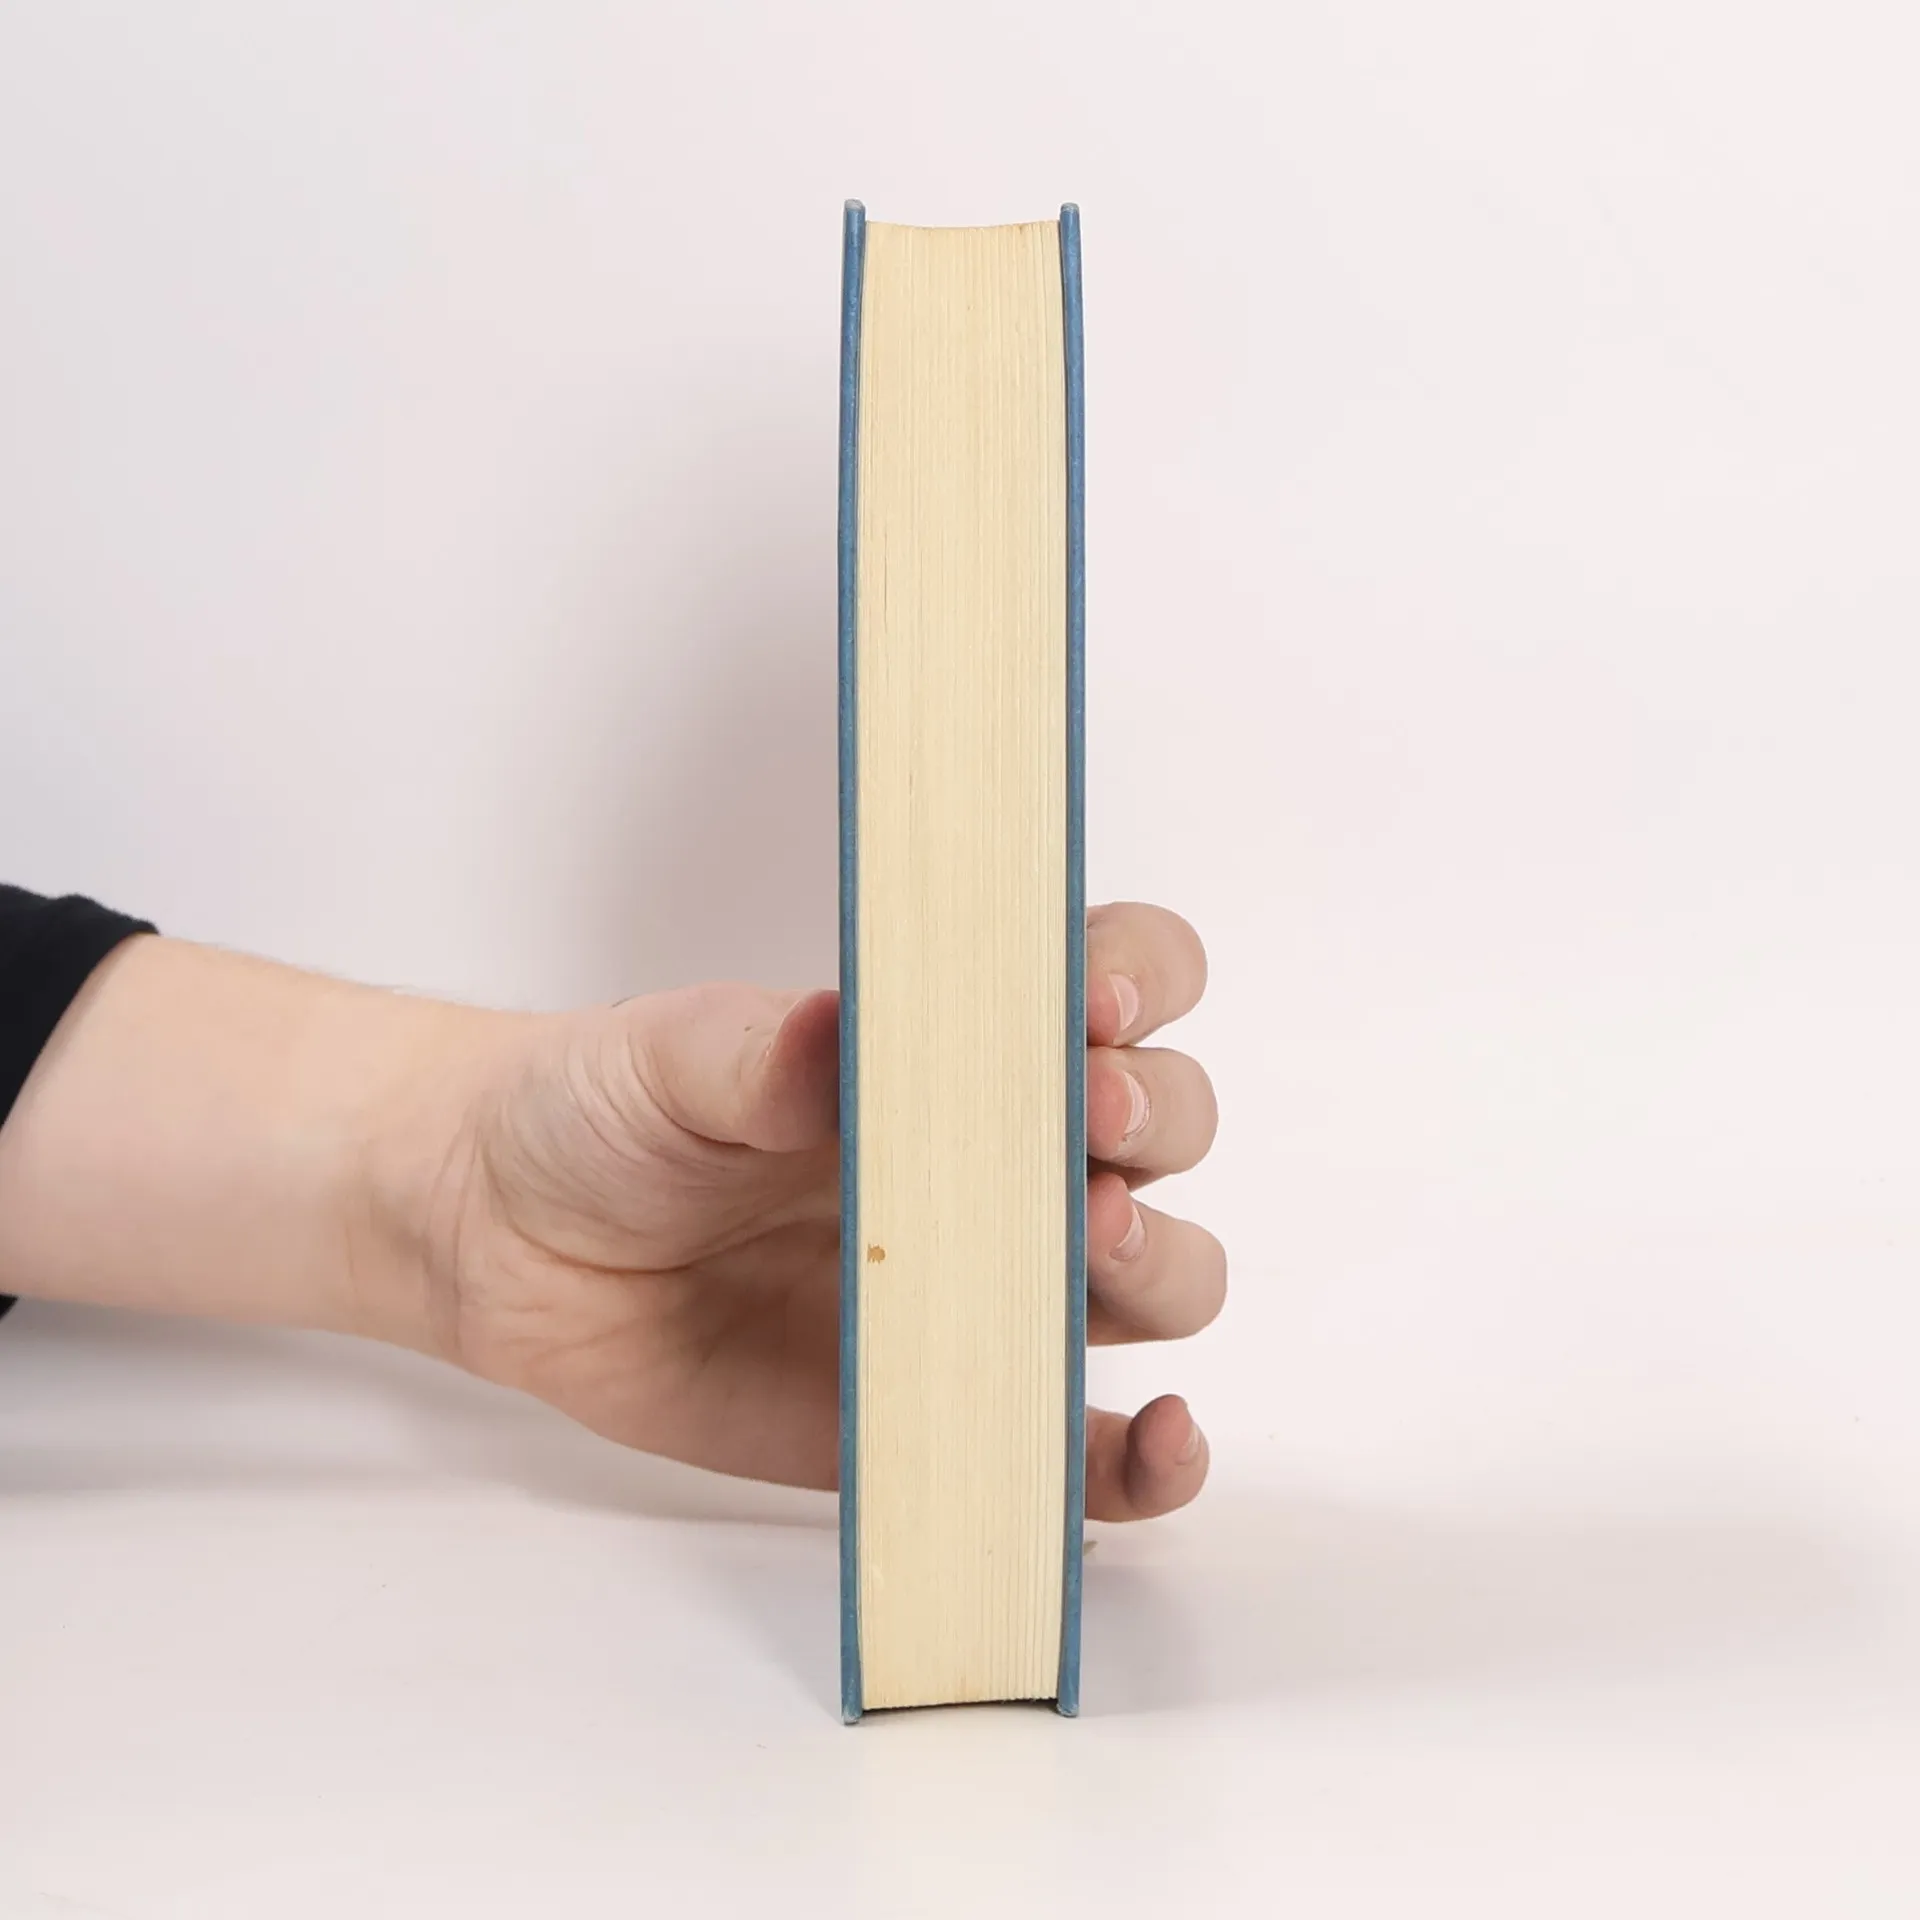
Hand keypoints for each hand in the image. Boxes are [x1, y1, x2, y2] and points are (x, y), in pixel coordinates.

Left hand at [383, 904, 1222, 1519]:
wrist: (514, 1242)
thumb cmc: (608, 1112)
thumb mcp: (666, 1058)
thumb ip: (753, 1052)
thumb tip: (829, 1038)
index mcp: (956, 1044)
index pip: (1115, 983)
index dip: (1138, 980)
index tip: (1092, 1006)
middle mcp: (1003, 1157)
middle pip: (1167, 1127)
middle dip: (1156, 1122)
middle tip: (1086, 1130)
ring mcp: (990, 1290)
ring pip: (1159, 1277)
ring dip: (1164, 1267)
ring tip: (1097, 1252)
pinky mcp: (958, 1413)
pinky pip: (1086, 1447)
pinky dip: (1149, 1456)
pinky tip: (1165, 1440)